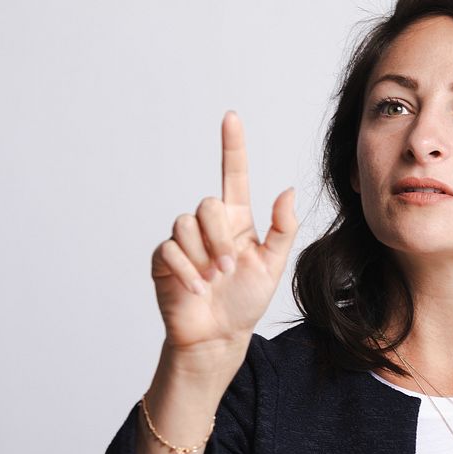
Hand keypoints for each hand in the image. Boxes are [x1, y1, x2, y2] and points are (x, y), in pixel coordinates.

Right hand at [150, 111, 297, 360]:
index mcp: (236, 220)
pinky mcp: (164, 259)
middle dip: (218, 238)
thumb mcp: (273, 266)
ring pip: (186, 225)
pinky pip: (169, 250)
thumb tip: (288, 191)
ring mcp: (184, 241)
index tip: (231, 117)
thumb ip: (283, 229)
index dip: (232, 145)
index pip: (233, 174)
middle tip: (227, 269)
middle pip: (207, 205)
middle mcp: (209, 225)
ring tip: (213, 281)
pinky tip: (197, 290)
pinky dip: (185, 271)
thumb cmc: (246, 301)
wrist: (218, 337)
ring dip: (203, 256)